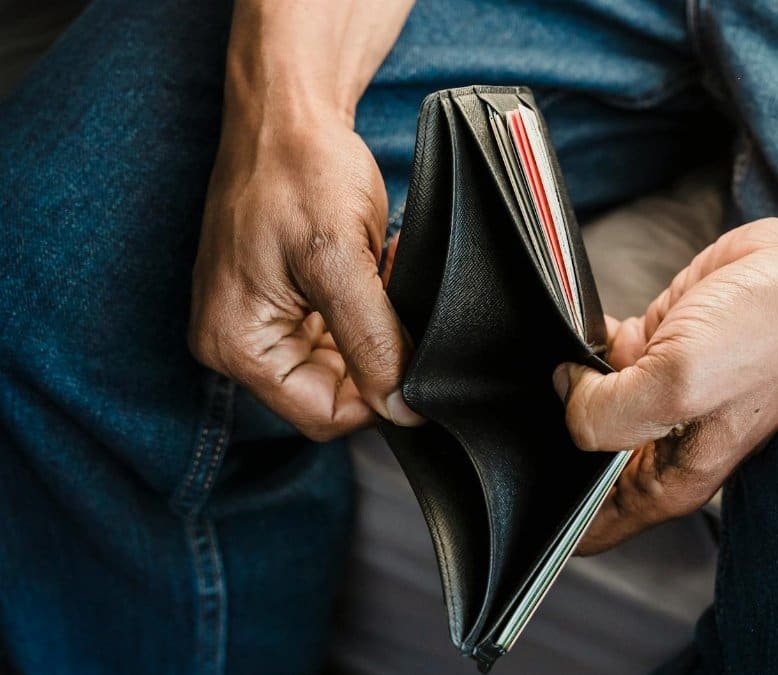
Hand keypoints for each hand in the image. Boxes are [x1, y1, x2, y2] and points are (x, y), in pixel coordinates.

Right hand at [189, 110, 419, 440]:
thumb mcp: (340, 261)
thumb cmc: (299, 170)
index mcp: (235, 344)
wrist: (288, 113)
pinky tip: (376, 271)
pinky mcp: (283, 301)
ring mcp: (261, 321)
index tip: (412, 354)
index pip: (322, 414)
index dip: (376, 395)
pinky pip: (337, 332)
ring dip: (374, 329)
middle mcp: (239, 342)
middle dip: (375, 354)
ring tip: (381, 275)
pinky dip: (367, 309)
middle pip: (331, 393)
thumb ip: (372, 342)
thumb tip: (401, 408)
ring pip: (341, 363)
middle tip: (393, 300)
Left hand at [556, 216, 777, 553]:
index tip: (528, 476)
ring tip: (566, 360)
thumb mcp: (678, 384)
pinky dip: (587, 342)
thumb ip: (607, 411)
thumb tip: (566, 395)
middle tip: (541, 405)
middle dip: (556, 436)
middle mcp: (663, 444)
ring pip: (586, 404)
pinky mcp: (657, 347)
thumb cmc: (768, 334)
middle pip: (582, 462)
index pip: (593, 526)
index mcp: (671, 479)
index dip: (554, 511)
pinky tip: (590, 329)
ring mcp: (659, 394)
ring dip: (569, 382)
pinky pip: (599, 356)